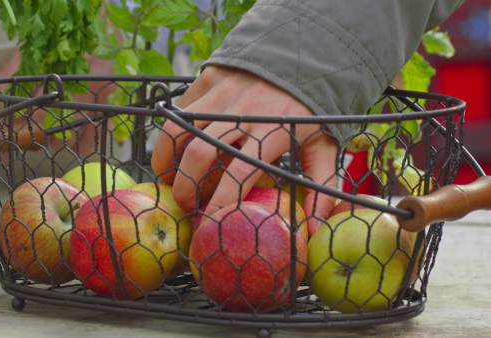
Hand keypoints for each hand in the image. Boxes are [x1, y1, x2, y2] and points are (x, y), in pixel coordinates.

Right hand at [151, 66, 339, 232]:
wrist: (303, 52)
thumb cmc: (312, 107)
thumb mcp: (324, 145)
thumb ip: (322, 188)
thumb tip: (314, 232)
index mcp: (273, 132)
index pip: (238, 174)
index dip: (219, 203)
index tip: (209, 224)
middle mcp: (243, 111)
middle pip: (199, 155)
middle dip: (184, 187)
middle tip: (185, 204)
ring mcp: (222, 91)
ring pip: (178, 130)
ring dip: (166, 160)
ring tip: (168, 178)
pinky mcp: (209, 76)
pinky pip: (180, 109)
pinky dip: (171, 134)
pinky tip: (175, 149)